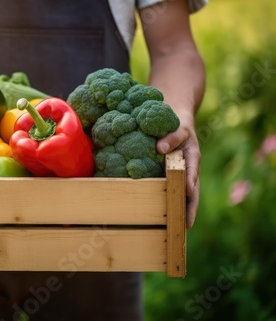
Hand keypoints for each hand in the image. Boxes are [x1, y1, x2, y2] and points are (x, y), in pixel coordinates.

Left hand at [156, 113, 200, 228]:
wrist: (177, 122)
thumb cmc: (178, 125)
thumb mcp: (178, 128)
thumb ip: (171, 137)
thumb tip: (159, 149)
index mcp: (192, 158)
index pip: (192, 174)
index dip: (190, 184)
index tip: (188, 194)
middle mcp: (189, 169)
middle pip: (192, 192)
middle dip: (190, 208)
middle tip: (186, 225)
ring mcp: (182, 175)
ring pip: (184, 196)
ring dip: (181, 210)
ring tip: (176, 229)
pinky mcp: (172, 177)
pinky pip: (172, 191)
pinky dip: (170, 202)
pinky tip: (163, 217)